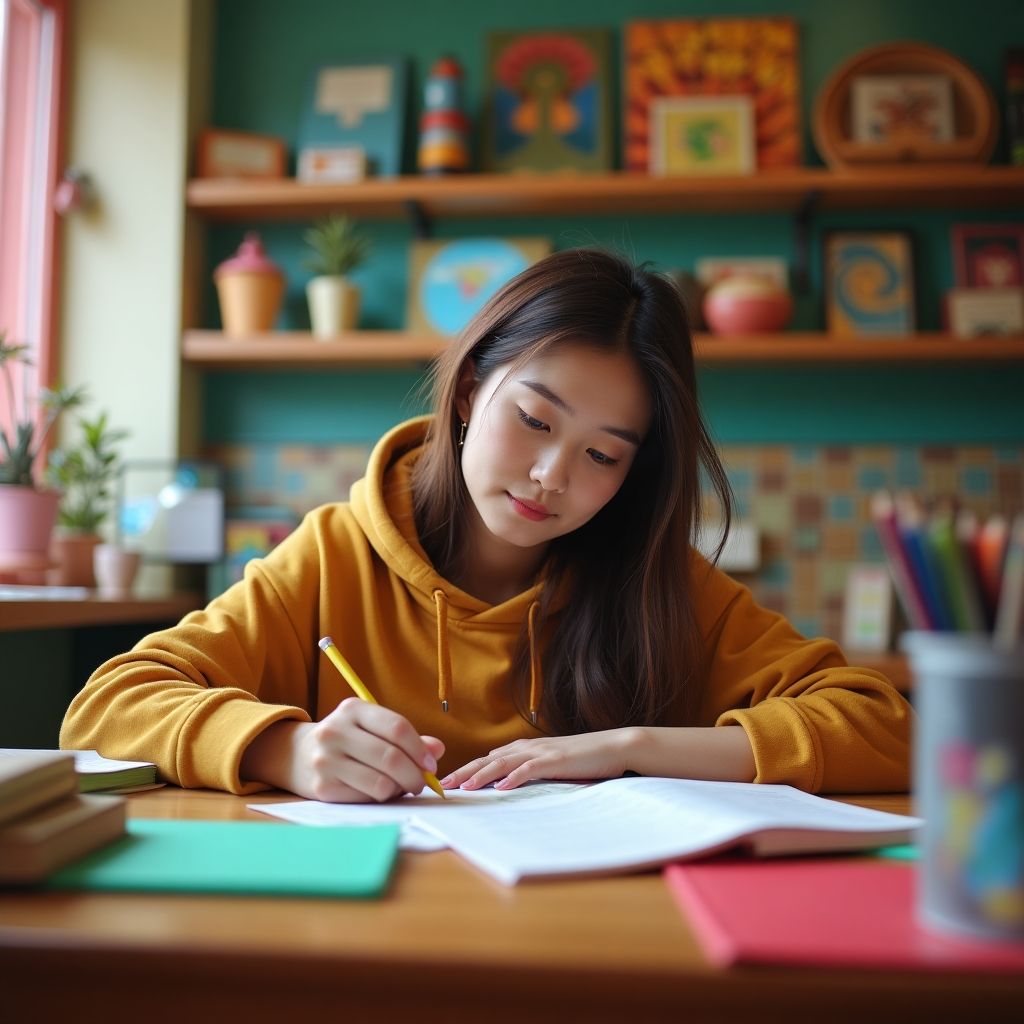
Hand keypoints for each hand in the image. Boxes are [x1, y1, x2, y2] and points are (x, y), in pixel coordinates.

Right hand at [244, 698, 443, 802]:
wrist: (298, 755)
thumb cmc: (348, 740)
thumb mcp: (372, 728)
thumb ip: (407, 737)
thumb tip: (436, 750)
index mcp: (353, 709)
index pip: (397, 728)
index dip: (420, 749)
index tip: (430, 765)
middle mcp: (335, 731)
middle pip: (391, 757)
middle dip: (415, 775)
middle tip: (421, 784)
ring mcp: (326, 760)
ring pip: (380, 782)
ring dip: (399, 789)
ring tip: (399, 786)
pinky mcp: (322, 787)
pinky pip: (365, 798)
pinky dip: (380, 798)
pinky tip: (378, 792)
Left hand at [440, 729, 636, 791]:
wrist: (614, 746)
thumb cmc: (583, 759)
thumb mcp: (551, 765)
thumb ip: (530, 771)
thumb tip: (508, 785)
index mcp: (525, 748)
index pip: (488, 759)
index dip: (466, 769)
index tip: (447, 782)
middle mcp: (528, 747)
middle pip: (488, 759)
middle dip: (464, 772)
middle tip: (442, 785)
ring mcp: (542, 752)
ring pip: (503, 762)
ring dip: (481, 775)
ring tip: (464, 787)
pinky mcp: (556, 760)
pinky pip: (530, 769)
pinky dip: (514, 777)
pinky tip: (501, 788)